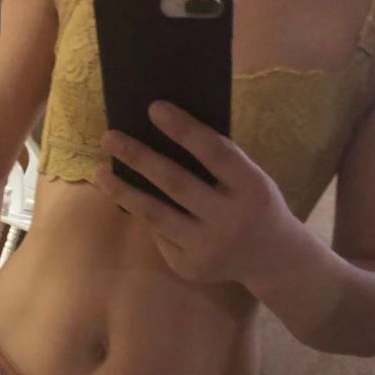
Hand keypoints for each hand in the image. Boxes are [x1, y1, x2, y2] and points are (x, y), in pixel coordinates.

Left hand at [94, 100, 301, 286]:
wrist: (274, 259)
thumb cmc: (255, 204)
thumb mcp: (251, 179)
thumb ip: (219, 162)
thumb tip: (164, 134)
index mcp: (252, 188)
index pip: (214, 152)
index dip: (184, 129)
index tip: (153, 107)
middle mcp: (230, 220)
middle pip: (176, 183)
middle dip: (139, 158)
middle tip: (109, 137)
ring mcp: (208, 248)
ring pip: (156, 215)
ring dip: (124, 192)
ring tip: (100, 173)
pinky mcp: (191, 267)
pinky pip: (160, 236)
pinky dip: (145, 216)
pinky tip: (129, 201)